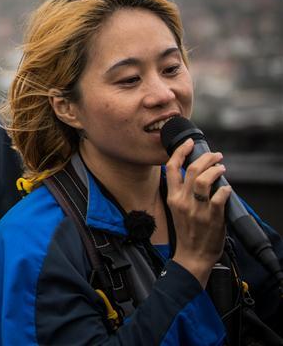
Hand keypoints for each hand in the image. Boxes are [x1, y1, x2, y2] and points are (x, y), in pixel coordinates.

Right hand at [165, 139, 231, 286]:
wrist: (192, 256)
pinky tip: (228, 188)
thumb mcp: (177, 210)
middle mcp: (182, 201)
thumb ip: (183, 193)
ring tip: (222, 168)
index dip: (180, 152)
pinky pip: (219, 197)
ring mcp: (197, 210)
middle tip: (215, 156)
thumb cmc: (187, 233)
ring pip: (205, 180)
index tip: (189, 143)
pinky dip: (225, 189)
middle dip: (206, 158)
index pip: (171, 168)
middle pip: (192, 170)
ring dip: (216, 170)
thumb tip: (197, 175)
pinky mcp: (212, 218)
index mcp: (172, 197)